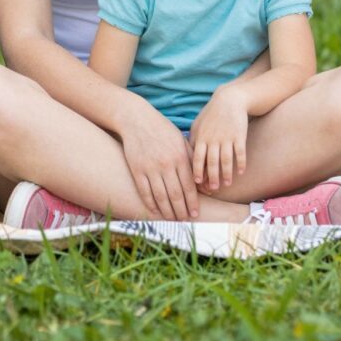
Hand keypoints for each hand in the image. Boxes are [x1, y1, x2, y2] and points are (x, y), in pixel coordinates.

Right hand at [118, 102, 199, 219]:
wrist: (137, 120)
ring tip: (172, 219)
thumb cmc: (163, 130)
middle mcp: (166, 164)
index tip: (195, 214)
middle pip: (176, 194)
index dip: (192, 202)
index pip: (189, 186)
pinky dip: (150, 204)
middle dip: (182, 211)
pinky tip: (155, 211)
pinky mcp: (137, 169)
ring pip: (161, 196)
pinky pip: (145, 192)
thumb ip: (193, 160)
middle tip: (185, 221)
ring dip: (167, 211)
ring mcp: (150, 168)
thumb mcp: (181, 141)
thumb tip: (204, 182)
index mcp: (180, 157)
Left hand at [190, 85, 249, 191]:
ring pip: (226, 159)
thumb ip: (192, 141)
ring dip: (226, 173)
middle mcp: (213, 139)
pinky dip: (240, 163)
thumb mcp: (197, 125)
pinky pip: (240, 152)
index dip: (198, 171)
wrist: (229, 100)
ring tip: (227, 184)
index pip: (198, 158)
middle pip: (212, 162)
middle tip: (213, 189)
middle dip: (212, 177)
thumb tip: (186, 158)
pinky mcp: (239, 135)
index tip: (198, 183)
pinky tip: (240, 172)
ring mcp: (227, 137)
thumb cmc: (211, 114)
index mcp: (201, 137)